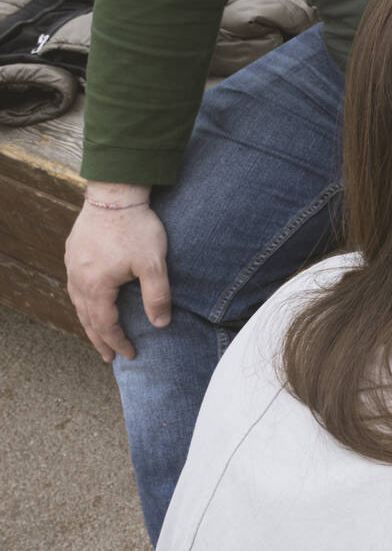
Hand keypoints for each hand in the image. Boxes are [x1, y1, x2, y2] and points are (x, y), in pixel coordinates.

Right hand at [65, 184, 168, 361]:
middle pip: (86, 318)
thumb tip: (160, 324)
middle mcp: (78, 278)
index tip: (129, 354)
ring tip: (98, 335)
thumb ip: (157, 296)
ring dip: (89, 321)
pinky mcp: (73, 252)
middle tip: (109, 357)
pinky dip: (83, 302)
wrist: (115, 194)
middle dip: (99, 339)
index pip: (105, 324)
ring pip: (77, 302)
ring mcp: (72, 264)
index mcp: (96, 286)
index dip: (117, 342)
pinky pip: (75, 285)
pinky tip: (90, 301)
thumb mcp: (153, 264)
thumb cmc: (136, 228)